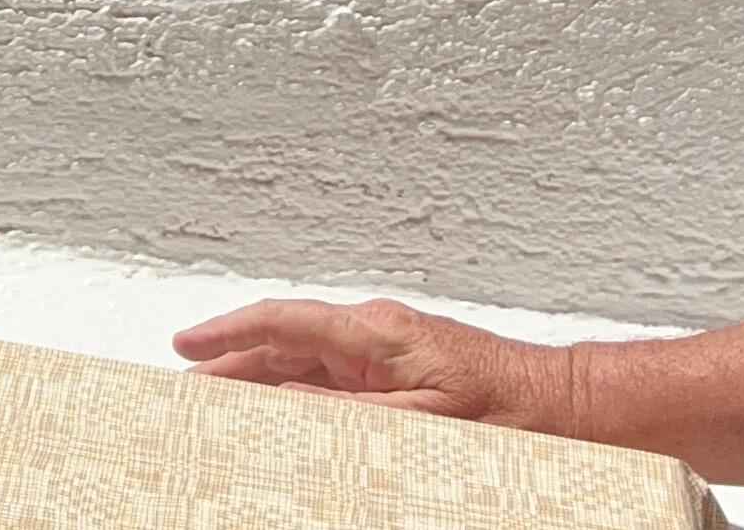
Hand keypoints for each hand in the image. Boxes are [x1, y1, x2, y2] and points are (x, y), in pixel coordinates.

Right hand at [171, 297, 564, 432]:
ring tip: (213, 400)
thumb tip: (288, 406)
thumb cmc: (510, 409)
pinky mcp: (393, 372)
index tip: (186, 345)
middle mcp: (374, 334)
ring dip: (255, 377)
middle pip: (282, 342)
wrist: (560, 404)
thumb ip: (353, 415)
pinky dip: (290, 391)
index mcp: (377, 333)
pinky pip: (326, 378)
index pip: (284, 322)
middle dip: (228, 361)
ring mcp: (382, 352)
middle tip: (183, 386)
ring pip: (300, 360)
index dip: (228, 333)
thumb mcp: (426, 421)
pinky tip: (274, 410)